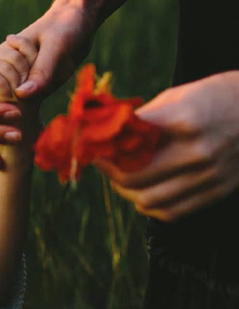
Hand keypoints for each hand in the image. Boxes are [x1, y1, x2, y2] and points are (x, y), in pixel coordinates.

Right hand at [0, 2, 94, 170]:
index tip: (16, 129)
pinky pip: (6, 121)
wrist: (78, 21)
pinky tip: (6, 161)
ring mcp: (10, 89)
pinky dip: (5, 139)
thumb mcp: (58, 46)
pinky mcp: (24, 97)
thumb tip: (23, 95)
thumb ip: (42, 70)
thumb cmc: (66, 28)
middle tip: (1, 160)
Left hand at [95, 71, 238, 220]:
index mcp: (185, 120)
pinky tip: (144, 191)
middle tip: (101, 162)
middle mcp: (199, 152)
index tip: (89, 145)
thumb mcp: (177, 96)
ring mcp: (210, 175)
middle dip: (108, 171)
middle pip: (132, 177)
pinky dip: (150, 206)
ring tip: (121, 177)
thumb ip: (142, 119)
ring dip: (125, 192)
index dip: (102, 147)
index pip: (128, 144)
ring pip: (148, 201)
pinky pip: (171, 213)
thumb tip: (103, 132)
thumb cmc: (215, 96)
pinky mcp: (218, 191)